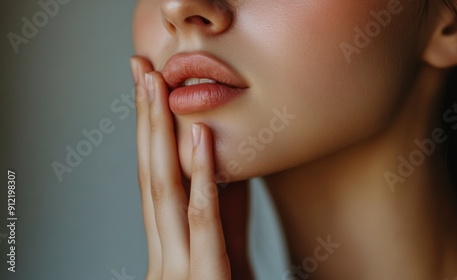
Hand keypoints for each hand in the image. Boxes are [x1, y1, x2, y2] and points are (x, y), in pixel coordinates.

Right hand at [130, 56, 252, 279]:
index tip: (146, 89)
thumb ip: (222, 208)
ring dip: (161, 135)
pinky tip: (197, 137)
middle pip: (149, 176)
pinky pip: (201, 222)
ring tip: (159, 88)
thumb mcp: (227, 246)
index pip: (153, 180)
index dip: (147, 131)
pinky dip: (200, 176)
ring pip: (163, 191)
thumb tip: (221, 161)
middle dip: (144, 121)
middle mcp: (164, 254)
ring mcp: (176, 268)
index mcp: (169, 247)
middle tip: (140, 70)